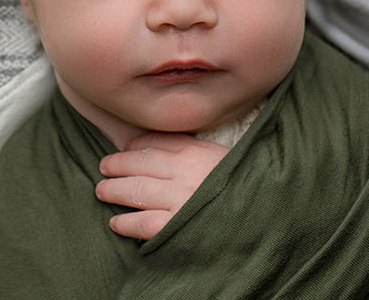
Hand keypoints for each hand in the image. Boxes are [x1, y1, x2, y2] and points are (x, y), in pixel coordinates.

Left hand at [96, 131, 228, 238]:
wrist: (265, 211)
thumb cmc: (240, 185)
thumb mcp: (219, 158)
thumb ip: (192, 150)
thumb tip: (155, 145)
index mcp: (196, 151)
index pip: (155, 143)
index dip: (134, 146)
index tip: (125, 149)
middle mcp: (185, 172)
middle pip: (139, 163)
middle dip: (116, 165)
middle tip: (104, 168)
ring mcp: (181, 199)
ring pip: (136, 191)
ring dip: (114, 191)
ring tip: (103, 191)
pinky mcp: (178, 226)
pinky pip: (143, 223)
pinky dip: (126, 223)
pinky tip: (116, 223)